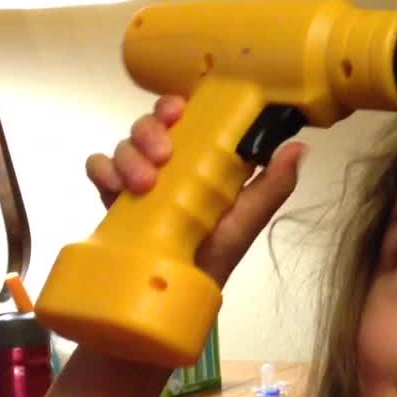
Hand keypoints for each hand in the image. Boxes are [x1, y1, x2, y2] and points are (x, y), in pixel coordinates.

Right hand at [85, 95, 306, 285]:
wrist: (177, 291)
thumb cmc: (218, 252)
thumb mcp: (248, 218)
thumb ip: (273, 184)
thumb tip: (298, 148)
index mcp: (200, 158)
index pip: (185, 115)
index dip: (176, 105)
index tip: (178, 113)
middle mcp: (168, 162)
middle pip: (149, 123)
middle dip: (151, 131)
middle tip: (162, 156)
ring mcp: (138, 177)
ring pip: (124, 143)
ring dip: (130, 155)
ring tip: (142, 185)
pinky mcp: (113, 196)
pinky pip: (98, 168)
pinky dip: (102, 171)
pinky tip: (115, 189)